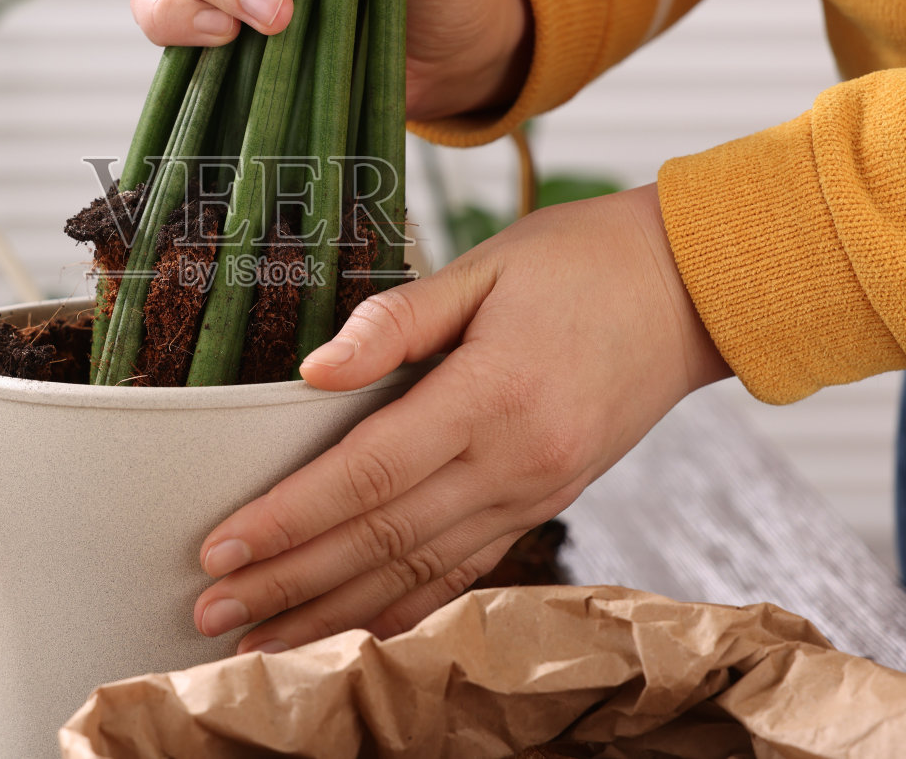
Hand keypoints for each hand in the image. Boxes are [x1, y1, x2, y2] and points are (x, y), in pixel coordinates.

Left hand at [191, 184, 730, 652]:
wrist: (693, 290)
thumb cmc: (583, 263)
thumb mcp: (486, 267)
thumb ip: (396, 322)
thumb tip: (314, 371)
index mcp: (491, 395)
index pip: (367, 474)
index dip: (288, 518)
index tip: (222, 548)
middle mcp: (515, 462)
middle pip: (381, 539)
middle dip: (290, 583)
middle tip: (212, 613)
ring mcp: (536, 493)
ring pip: (420, 572)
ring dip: (337, 613)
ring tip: (264, 642)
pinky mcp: (548, 502)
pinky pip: (468, 571)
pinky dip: (410, 610)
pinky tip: (361, 632)